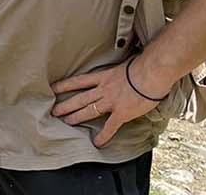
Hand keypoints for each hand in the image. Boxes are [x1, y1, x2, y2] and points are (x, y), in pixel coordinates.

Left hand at [50, 57, 171, 146]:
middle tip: (54, 111)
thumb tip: (123, 68)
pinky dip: (103, 136)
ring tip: (66, 123)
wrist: (152, 73)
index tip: (53, 88)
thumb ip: (118, 69)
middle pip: (80, 98)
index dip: (65, 85)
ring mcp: (111, 102)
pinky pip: (110, 127)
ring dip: (76, 117)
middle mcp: (103, 89)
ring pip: (89, 111)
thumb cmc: (143, 65)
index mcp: (104, 76)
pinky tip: (97, 143)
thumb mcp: (124, 63)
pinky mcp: (122, 113)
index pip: (79, 81)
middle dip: (65, 105)